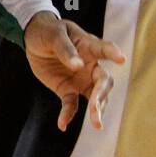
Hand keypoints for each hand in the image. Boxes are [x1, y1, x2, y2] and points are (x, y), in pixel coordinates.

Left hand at [23, 12, 125, 131]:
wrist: (34, 39)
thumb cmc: (49, 32)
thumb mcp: (54, 35)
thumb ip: (65, 49)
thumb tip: (78, 65)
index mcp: (89, 46)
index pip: (104, 49)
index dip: (113, 53)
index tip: (121, 59)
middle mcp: (90, 65)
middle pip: (104, 81)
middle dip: (102, 95)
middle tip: (96, 107)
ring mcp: (81, 79)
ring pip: (95, 97)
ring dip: (96, 110)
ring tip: (96, 123)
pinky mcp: (67, 90)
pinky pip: (71, 104)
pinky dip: (68, 115)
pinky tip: (62, 124)